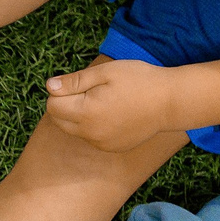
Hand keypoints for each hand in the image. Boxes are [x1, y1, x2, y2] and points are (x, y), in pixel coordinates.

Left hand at [44, 58, 185, 152]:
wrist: (170, 102)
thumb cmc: (139, 80)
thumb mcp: (105, 72)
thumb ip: (74, 81)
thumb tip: (49, 86)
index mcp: (86, 112)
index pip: (51, 105)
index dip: (60, 91)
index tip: (79, 83)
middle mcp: (89, 133)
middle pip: (59, 120)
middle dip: (66, 105)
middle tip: (91, 91)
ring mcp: (101, 143)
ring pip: (74, 130)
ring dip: (79, 116)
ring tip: (105, 102)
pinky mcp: (111, 148)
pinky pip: (91, 137)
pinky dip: (94, 126)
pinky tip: (114, 115)